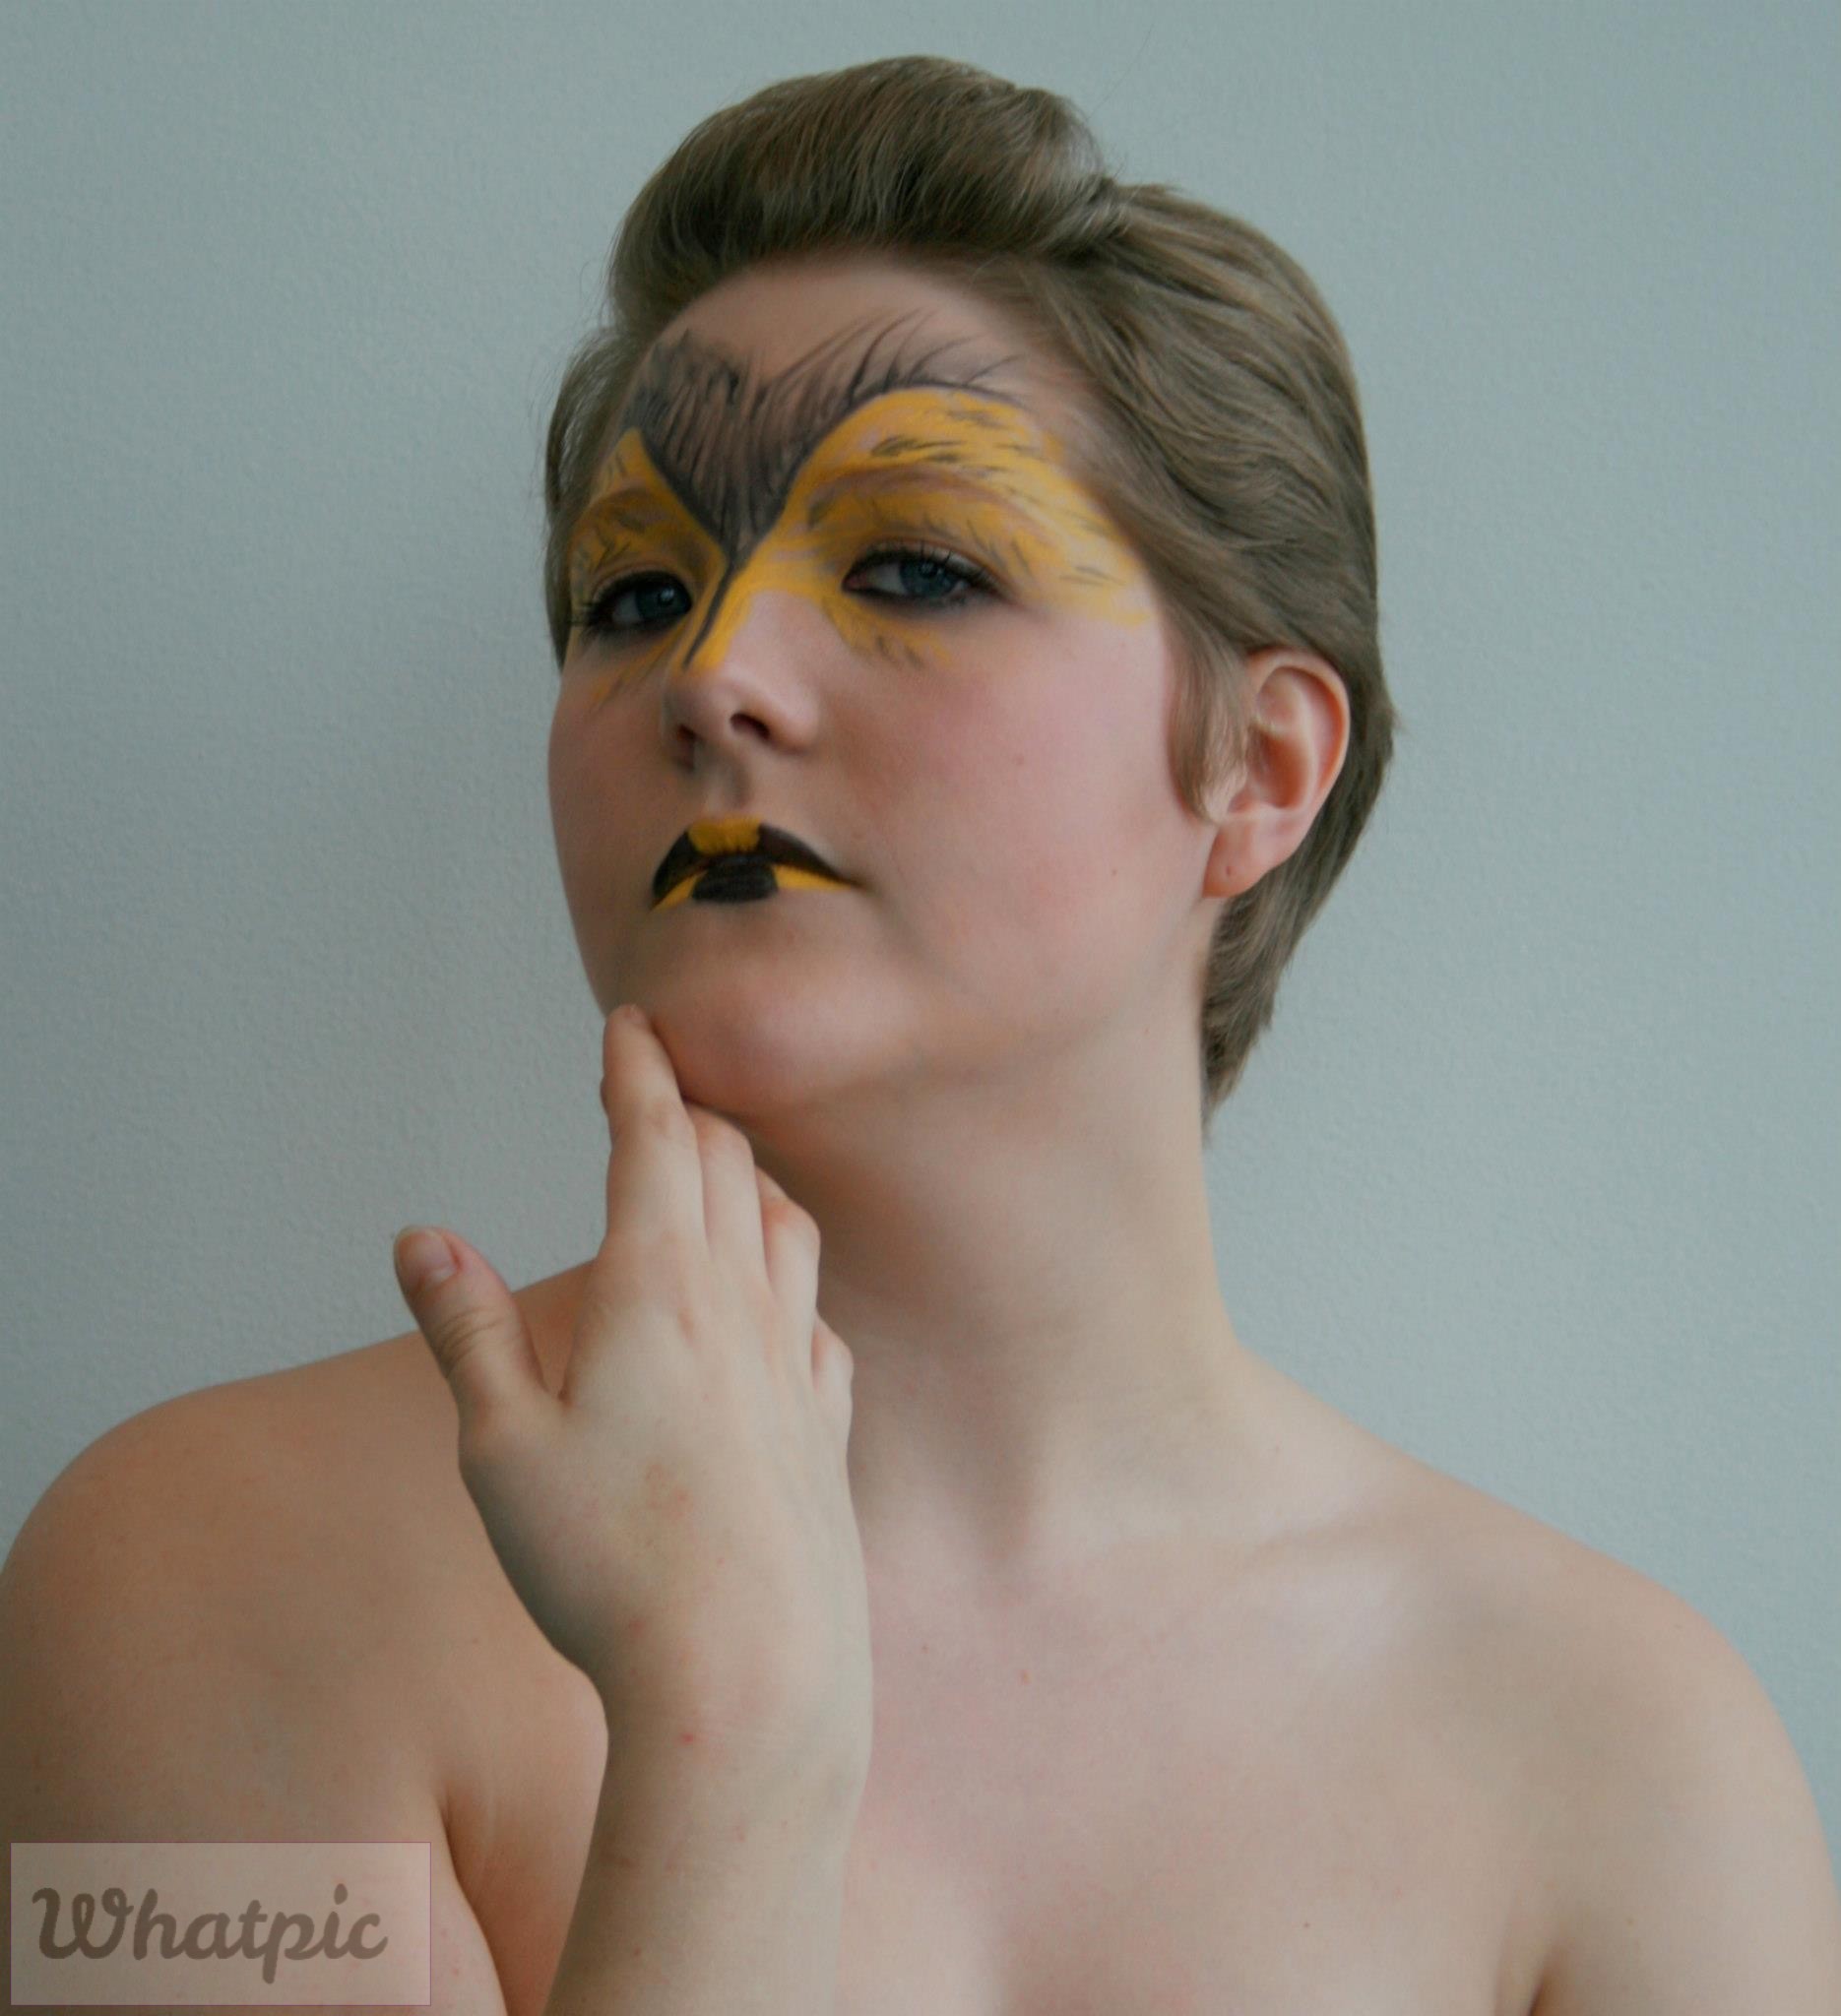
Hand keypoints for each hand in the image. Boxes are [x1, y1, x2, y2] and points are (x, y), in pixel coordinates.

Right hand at [391, 1005, 870, 1794]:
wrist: (751, 1679)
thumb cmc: (610, 1568)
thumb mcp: (502, 1448)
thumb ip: (468, 1329)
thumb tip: (423, 1237)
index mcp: (658, 1288)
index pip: (653, 1137)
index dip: (639, 1067)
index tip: (635, 1018)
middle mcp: (741, 1307)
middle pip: (728, 1164)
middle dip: (688, 1111)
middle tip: (656, 1087)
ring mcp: (797, 1365)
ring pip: (787, 1225)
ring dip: (750, 1178)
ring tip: (722, 1170)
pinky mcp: (829, 1428)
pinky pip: (820, 1315)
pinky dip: (793, 1274)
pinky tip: (780, 1303)